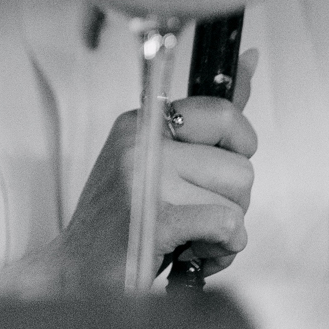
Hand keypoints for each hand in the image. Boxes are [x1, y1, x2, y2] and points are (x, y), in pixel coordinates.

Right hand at [48, 94, 257, 289]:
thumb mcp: (156, 159)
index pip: (224, 111)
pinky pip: (229, 227)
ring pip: (240, 199)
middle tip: (194, 212)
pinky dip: (222, 251)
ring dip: (227, 230)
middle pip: (242, 165)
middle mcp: (140, 140)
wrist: (77, 271)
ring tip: (189, 235)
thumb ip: (206, 120)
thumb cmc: (124, 220)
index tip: (216, 170)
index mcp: (140, 120)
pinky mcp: (156, 219)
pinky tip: (192, 254)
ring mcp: (145, 178)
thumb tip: (251, 58)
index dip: (239, 148)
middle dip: (232, 201)